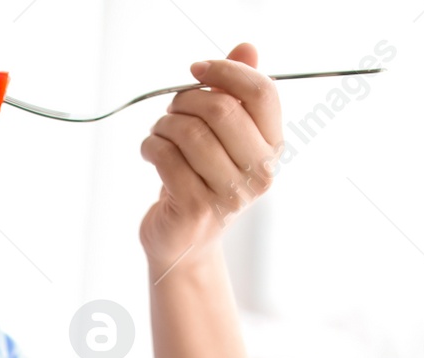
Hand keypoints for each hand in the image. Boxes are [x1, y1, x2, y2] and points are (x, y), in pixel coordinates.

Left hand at [138, 42, 281, 272]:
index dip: (226, 70)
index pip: (262, 93)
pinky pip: (167, 157)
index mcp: (273, 149)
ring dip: (164, 124)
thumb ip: (235, 93)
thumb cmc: (202, 181)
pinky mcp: (197, 209)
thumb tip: (248, 47)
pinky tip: (150, 151)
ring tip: (159, 133)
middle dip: (186, 100)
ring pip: (190, 132)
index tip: (197, 69)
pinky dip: (151, 146)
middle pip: (222, 110)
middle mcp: (260, 174)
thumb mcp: (223, 137)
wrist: (184, 242)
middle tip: (171, 109)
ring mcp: (230, 195)